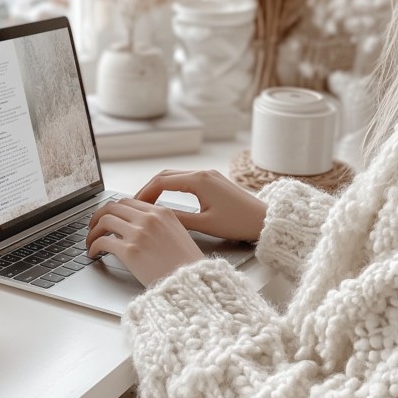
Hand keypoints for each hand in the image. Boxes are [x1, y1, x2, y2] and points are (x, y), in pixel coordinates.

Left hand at [86, 198, 204, 286]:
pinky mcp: (130, 251)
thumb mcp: (177, 233)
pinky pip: (103, 242)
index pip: (128, 201)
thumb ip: (157, 224)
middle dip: (98, 216)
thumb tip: (134, 225)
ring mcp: (139, 233)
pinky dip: (94, 246)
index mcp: (161, 212)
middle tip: (93, 226)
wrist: (191, 283)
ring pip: (104, 221)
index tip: (107, 217)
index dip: (113, 209)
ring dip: (93, 231)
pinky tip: (94, 253)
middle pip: (112, 207)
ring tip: (90, 241)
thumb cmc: (186, 265)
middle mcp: (149, 219)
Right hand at [135, 168, 266, 242]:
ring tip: (148, 202)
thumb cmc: (238, 223)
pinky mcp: (214, 180)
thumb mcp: (205, 224)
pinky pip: (187, 179)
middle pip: (166, 175)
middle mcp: (203, 173)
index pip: (161, 181)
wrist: (265, 220)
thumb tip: (156, 217)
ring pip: (176, 176)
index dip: (144, 193)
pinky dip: (172, 187)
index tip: (133, 205)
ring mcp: (209, 175)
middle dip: (149, 188)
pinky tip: (167, 199)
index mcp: (199, 180)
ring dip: (160, 187)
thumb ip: (178, 219)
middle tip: (135, 203)